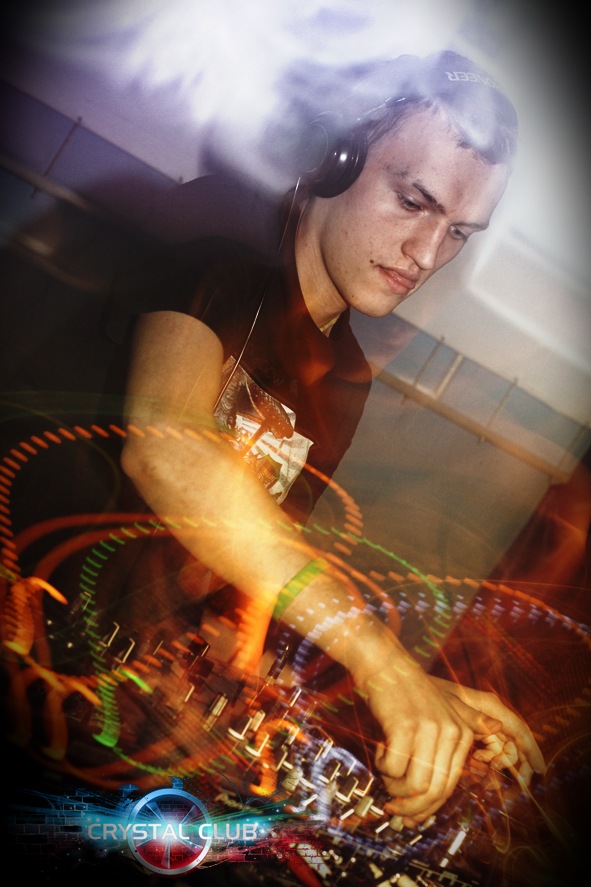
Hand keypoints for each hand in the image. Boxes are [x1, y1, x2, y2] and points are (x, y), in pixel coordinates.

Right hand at [358, 650, 503, 825]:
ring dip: (394, 787)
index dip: (427, 807)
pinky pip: (394, 768)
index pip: (449, 787)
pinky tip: (380, 750)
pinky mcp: (405, 726)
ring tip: (385, 772)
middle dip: (409, 808)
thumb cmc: (408, 689)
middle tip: (391, 807)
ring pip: (415, 785)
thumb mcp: (445, 706)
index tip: (409, 816)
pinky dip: (383, 767)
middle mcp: (451, 732)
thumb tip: (478, 747)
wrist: (384, 663)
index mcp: (462, 733)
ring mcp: (429, 729)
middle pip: (433, 791)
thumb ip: (463, 729)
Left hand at [429, 676, 545, 786]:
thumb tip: (500, 727)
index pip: (518, 728)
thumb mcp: (449, 703)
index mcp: (489, 706)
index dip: (531, 749)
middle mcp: (488, 717)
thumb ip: (474, 716)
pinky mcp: (469, 737)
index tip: (540, 769)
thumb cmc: (428, 691)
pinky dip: (483, 766)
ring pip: (499, 752)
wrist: (407, 689)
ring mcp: (480, 727)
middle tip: (510, 780)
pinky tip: (474, 770)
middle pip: (512, 743)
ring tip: (483, 772)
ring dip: (496, 767)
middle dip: (515, 764)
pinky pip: (485, 755)